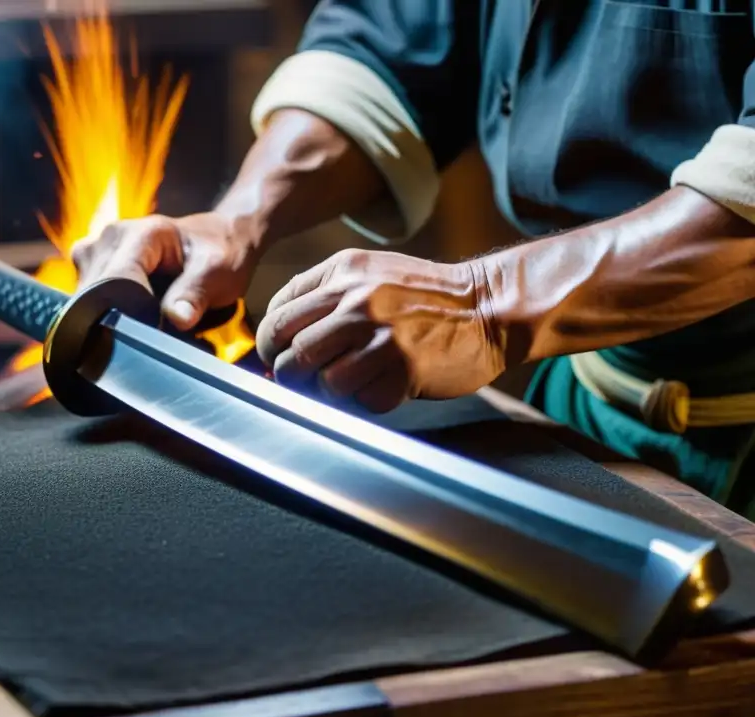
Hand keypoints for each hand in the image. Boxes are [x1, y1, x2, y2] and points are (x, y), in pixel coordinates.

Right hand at [72, 212, 259, 330]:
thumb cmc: (219, 254)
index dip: (129, 313)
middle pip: (95, 293)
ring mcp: (93, 250)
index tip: (149, 335)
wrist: (214, 240)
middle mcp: (109, 237)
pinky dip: (103, 314)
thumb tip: (178, 319)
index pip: (117, 280)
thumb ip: (196, 292)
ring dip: (108, 319)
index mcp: (143, 234)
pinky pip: (84, 299)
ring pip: (85, 300)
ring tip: (143, 324)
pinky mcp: (87, 265)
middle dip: (117, 320)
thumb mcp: (218, 271)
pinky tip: (128, 318)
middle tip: (149, 335)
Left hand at [255, 249, 503, 411]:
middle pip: (291, 353)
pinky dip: (367, 400)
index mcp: (342, 273)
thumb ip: (323, 295)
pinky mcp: (403, 370)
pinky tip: (384, 385)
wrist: (487, 305)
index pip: (278, 314)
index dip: (271, 344)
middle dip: (288, 375)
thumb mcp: (369, 273)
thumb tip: (277, 338)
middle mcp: (357, 302)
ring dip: (329, 392)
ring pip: (321, 382)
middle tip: (301, 381)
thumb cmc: (422, 297)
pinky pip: (361, 401)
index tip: (279, 356)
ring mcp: (381, 337)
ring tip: (349, 382)